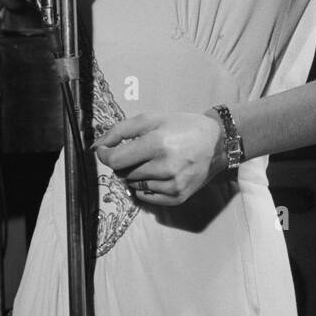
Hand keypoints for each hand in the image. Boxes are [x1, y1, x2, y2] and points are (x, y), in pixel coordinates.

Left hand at [93, 111, 224, 205]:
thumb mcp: (152, 119)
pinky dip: (146, 187)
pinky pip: (147, 197)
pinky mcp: (178, 197)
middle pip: (125, 172)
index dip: (105, 155)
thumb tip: (97, 145)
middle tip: (139, 151)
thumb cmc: (182, 126)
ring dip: (137, 174)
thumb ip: (121, 130)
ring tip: (153, 161)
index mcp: (157, 143)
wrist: (217, 143)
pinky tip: (159, 174)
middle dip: (125, 162)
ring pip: (135, 185)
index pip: (116, 160)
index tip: (105, 150)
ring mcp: (173, 185)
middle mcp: (165, 167)